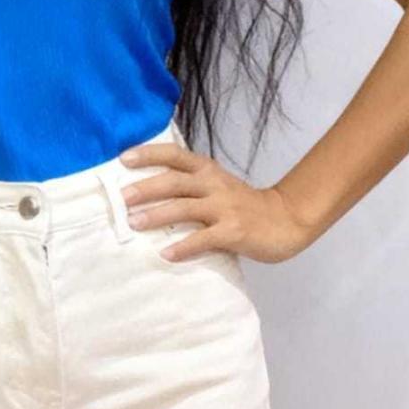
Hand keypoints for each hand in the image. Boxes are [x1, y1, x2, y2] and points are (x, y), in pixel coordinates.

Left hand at [119, 140, 311, 264]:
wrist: (286, 219)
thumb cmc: (244, 204)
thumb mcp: (218, 184)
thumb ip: (191, 184)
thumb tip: (148, 191)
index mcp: (208, 170)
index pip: (175, 155)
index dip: (149, 154)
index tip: (123, 159)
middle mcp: (214, 184)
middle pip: (175, 181)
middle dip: (146, 188)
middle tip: (122, 198)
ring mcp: (224, 208)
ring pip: (185, 208)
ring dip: (157, 215)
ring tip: (135, 223)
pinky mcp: (234, 232)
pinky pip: (204, 239)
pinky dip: (183, 246)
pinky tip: (166, 254)